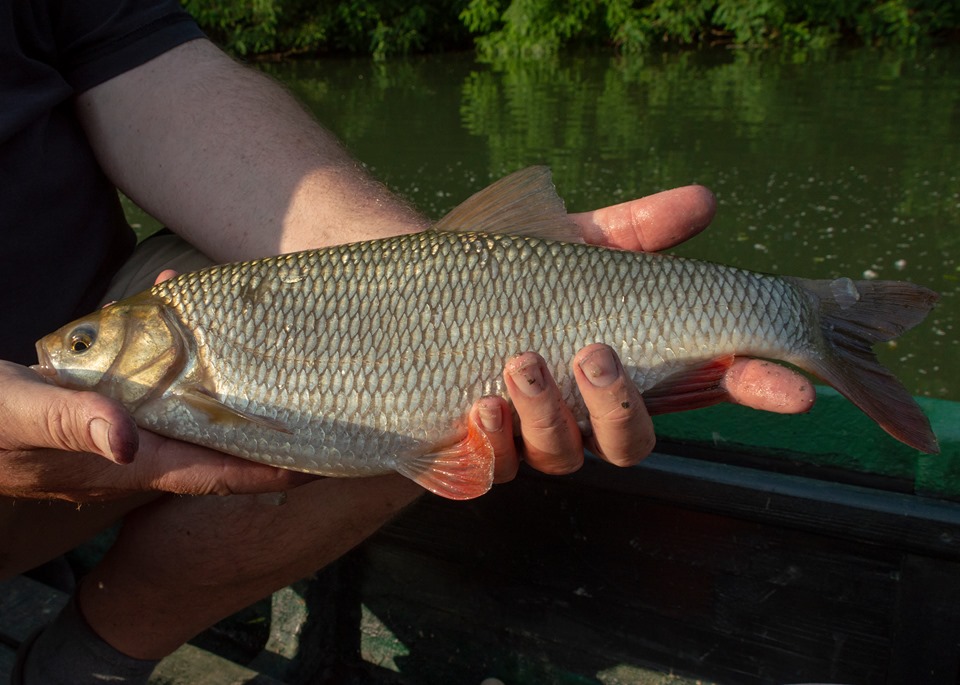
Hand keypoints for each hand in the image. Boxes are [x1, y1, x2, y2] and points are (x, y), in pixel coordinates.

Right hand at [0, 360, 312, 500]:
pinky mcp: (102, 408)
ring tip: (256, 343)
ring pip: (185, 406)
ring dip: (219, 377)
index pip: (210, 474)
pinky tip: (167, 299)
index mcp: (123, 462)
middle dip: (258, 427)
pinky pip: (149, 380)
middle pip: (212, 443)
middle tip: (309, 403)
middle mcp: (131, 453)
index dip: (263, 473)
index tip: (314, 464)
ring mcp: (118, 432)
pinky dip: (168, 347)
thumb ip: (71, 423)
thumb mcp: (18, 414)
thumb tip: (129, 443)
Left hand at [471, 185, 815, 482]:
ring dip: (548, 414)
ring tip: (522, 361)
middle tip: (597, 354)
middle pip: (629, 440)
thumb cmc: (506, 271)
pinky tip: (481, 404)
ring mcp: (530, 437)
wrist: (412, 294)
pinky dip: (491, 443)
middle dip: (619, 405)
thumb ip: (635, 230)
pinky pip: (489, 470)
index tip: (794, 387)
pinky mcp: (473, 452)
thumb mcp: (574, 245)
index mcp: (626, 367)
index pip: (703, 388)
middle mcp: (585, 413)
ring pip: (560, 455)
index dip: (751, 390)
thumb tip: (704, 199)